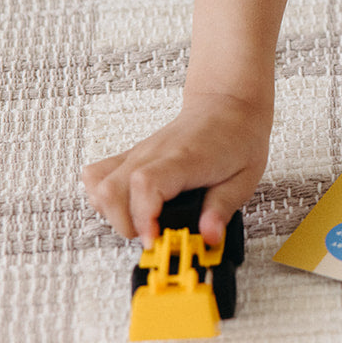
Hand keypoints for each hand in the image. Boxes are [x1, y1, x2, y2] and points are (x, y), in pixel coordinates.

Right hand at [82, 89, 270, 247]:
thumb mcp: (243, 178)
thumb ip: (223, 209)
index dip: (143, 217)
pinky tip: (126, 207)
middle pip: (112, 190)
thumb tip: (210, 236)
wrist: (227, 104)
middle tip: (154, 234)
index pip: (146, 184)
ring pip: (98, 184)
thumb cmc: (236, 136)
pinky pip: (97, 175)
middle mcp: (154, 154)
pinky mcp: (131, 156)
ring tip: (142, 222)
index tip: (153, 238)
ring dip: (112, 214)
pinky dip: (103, 197)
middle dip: (126, 225)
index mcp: (184, 159)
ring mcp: (139, 153)